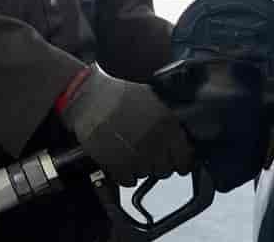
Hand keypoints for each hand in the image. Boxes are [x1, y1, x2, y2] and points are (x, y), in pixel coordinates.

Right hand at [59, 63, 193, 186]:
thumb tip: (180, 134)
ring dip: (140, 166)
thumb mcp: (151, 96)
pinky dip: (124, 173)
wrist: (88, 96)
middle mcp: (155, 141)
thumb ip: (168, 117)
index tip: (174, 158)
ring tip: (129, 149)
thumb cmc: (117, 93)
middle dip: (158, 163)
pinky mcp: (117, 165)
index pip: (184, 158)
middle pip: (165, 170)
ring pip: (146, 175)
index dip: (179, 159)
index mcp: (167, 123)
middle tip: (147, 151)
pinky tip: (119, 158)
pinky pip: (128, 180)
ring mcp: (136, 155)